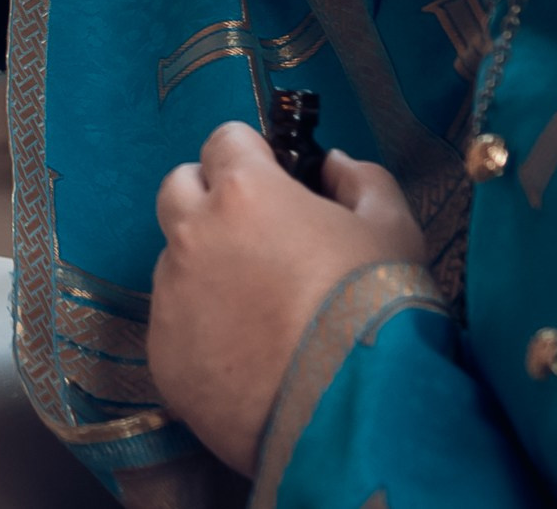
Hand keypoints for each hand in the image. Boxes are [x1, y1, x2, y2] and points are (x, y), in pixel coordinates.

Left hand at [148, 124, 427, 475]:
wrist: (357, 416)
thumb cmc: (379, 311)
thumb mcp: (393, 230)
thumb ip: (360, 180)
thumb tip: (332, 164)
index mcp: (244, 193)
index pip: (224, 140)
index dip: (251, 155)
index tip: (274, 180)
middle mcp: (193, 235)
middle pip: (179, 188)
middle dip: (210, 197)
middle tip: (256, 232)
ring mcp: (171, 296)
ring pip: (174, 260)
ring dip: (205, 267)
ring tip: (260, 309)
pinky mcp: (163, 355)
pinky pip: (173, 323)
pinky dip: (200, 328)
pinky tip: (247, 356)